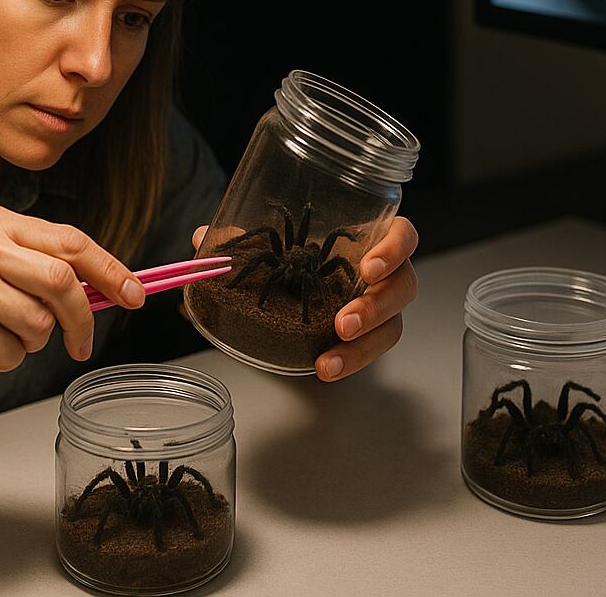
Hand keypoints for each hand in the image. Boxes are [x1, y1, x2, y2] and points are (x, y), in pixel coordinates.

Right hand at [0, 204, 144, 390]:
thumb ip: (42, 266)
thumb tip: (109, 287)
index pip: (71, 241)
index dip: (111, 270)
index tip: (134, 294)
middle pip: (62, 281)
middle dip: (81, 318)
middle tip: (81, 342)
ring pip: (40, 322)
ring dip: (30, 342)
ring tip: (0, 335)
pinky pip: (12, 352)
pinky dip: (4, 360)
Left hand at [189, 215, 419, 381]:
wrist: (302, 291)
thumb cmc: (300, 257)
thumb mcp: (274, 245)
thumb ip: (243, 240)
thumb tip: (201, 237)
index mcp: (370, 239)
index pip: (402, 236)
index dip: (393, 250)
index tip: (367, 269)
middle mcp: (383, 273)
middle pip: (404, 285)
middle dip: (376, 306)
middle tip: (344, 322)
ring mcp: (380, 307)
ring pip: (392, 325)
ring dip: (365, 343)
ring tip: (330, 357)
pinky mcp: (368, 336)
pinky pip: (370, 350)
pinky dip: (349, 361)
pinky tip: (324, 368)